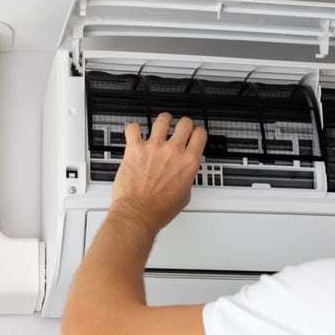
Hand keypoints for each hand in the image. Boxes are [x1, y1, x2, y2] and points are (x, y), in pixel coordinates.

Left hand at [109, 113, 207, 234]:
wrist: (138, 213)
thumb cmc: (159, 209)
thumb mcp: (185, 195)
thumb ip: (186, 178)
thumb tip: (183, 174)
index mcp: (189, 162)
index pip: (200, 135)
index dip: (198, 133)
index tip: (194, 134)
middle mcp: (173, 152)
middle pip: (185, 123)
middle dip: (184, 124)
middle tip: (180, 127)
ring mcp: (154, 148)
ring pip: (162, 120)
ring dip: (163, 120)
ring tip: (162, 123)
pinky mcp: (135, 149)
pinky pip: (133, 129)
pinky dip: (134, 129)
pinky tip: (135, 132)